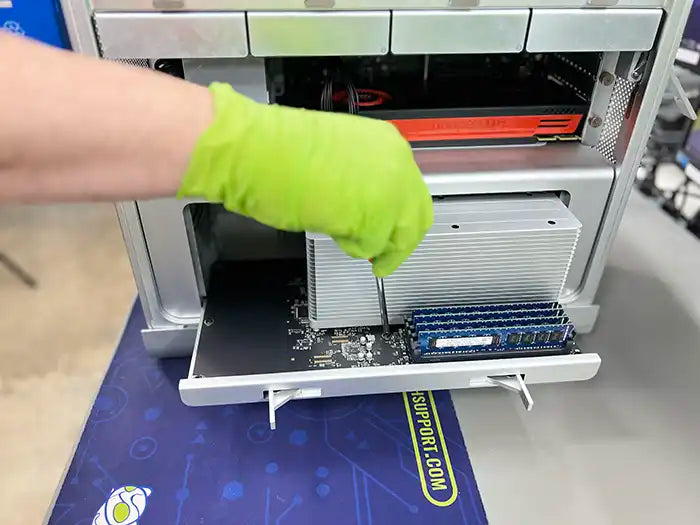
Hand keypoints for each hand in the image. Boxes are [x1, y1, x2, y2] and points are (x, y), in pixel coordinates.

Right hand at [178, 82, 432, 276]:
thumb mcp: (338, 156)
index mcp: (388, 143)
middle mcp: (396, 164)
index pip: (411, 190)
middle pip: (416, 217)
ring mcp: (388, 191)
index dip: (399, 215)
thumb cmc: (279, 148)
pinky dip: (357, 248)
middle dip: (399, 241)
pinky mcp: (372, 216)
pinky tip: (338, 236)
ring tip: (351, 243)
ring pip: (399, 235)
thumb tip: (368, 202)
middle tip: (384, 256)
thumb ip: (363, 177)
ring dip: (375, 246)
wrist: (256, 150)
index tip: (392, 230)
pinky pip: (373, 245)